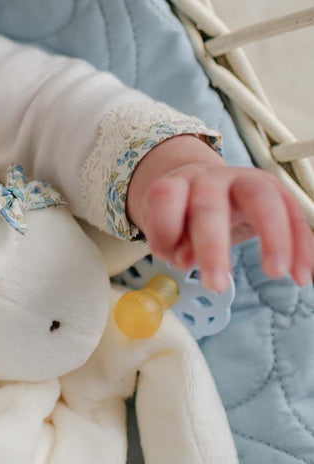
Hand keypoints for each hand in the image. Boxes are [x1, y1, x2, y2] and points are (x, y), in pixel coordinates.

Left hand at [126, 134, 313, 291]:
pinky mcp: (277, 192)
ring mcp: (246, 181)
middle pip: (210, 204)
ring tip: (275, 273)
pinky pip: (294, 216)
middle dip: (212, 246)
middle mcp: (210, 178)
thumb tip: (184, 260)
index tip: (172, 260)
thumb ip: (175, 244)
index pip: (164, 196)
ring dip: (271, 237)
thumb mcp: (173, 228)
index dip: (164, 227)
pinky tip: (301, 276)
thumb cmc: (186, 212)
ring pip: (261, 199)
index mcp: (177, 184)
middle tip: (216, 285)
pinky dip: (301, 247)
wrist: (210, 184)